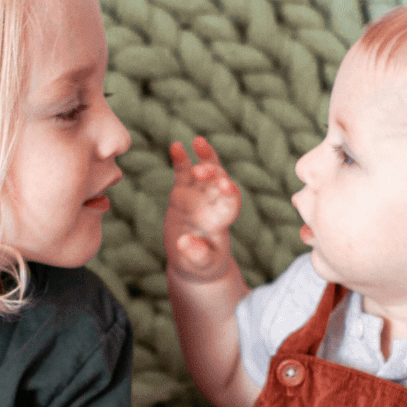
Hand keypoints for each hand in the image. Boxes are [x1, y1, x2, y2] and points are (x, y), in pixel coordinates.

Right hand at [165, 136, 241, 282]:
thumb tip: (183, 242)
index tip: (224, 185)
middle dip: (213, 173)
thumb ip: (196, 253)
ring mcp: (199, 196)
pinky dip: (181, 159)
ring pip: (206, 171)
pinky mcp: (183, 193)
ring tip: (198, 142)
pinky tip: (176, 146)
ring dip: (204, 157)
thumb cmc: (201, 265)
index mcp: (222, 220)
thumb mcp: (200, 264)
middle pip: (219, 182)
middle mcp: (214, 203)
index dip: (229, 192)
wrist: (192, 260)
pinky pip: (183, 172)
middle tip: (202, 171)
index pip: (230, 202)